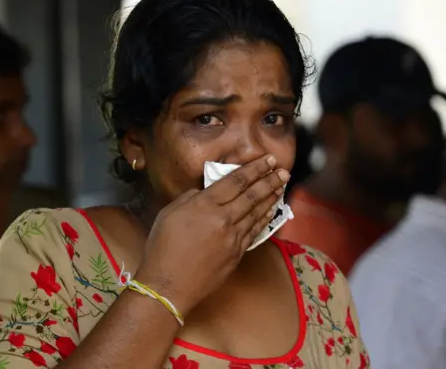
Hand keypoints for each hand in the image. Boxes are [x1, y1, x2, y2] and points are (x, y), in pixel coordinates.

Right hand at [135, 154, 288, 315]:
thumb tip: (204, 193)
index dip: (254, 169)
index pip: (235, 181)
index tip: (267, 159)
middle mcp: (223, 219)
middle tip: (283, 170)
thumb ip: (190, 198)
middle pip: (252, 195)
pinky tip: (271, 211)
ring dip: (271, 197)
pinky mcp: (236, 254)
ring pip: (257, 213)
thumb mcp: (168, 213)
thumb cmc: (162, 248)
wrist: (168, 285)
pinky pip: (254, 231)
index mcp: (204, 205)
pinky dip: (264, 219)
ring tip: (281, 186)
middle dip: (269, 180)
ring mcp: (233, 238)